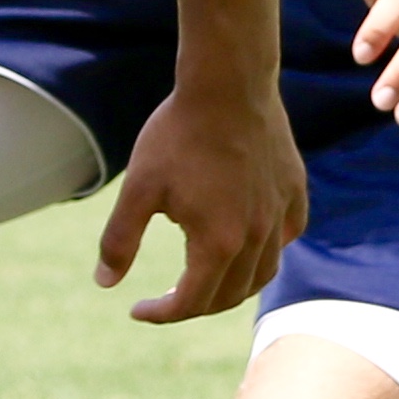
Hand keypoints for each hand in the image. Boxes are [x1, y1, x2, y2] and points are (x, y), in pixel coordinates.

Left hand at [90, 76, 305, 326]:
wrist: (228, 84)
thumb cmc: (178, 134)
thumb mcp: (139, 189)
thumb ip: (119, 240)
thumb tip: (104, 283)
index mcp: (218, 245)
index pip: (191, 303)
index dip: (161, 314)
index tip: (137, 309)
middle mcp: (257, 238)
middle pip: (230, 296)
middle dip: (195, 307)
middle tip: (169, 299)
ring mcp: (280, 214)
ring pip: (264, 272)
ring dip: (234, 287)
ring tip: (209, 282)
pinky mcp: (294, 190)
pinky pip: (287, 235)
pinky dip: (268, 250)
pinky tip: (249, 241)